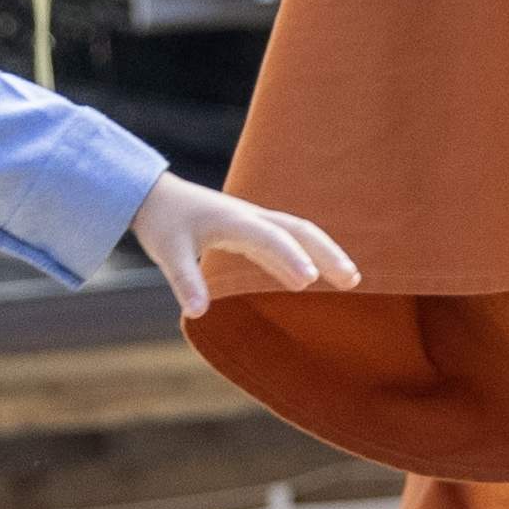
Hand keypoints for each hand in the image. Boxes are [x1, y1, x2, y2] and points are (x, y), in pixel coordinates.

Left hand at [133, 178, 357, 317]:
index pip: (269, 237)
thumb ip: (184, 282)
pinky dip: (305, 255)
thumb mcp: (167, 253)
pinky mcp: (251, 230)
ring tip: (350, 279)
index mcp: (233, 219)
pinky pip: (286, 242)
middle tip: (352, 280)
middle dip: (327, 253)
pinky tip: (314, 277)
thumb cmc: (162, 222)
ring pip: (299, 233)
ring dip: (325, 253)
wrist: (155, 195)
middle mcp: (251, 217)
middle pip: (299, 230)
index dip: (290, 257)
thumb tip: (197, 314)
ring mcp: (254, 221)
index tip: (310, 281)